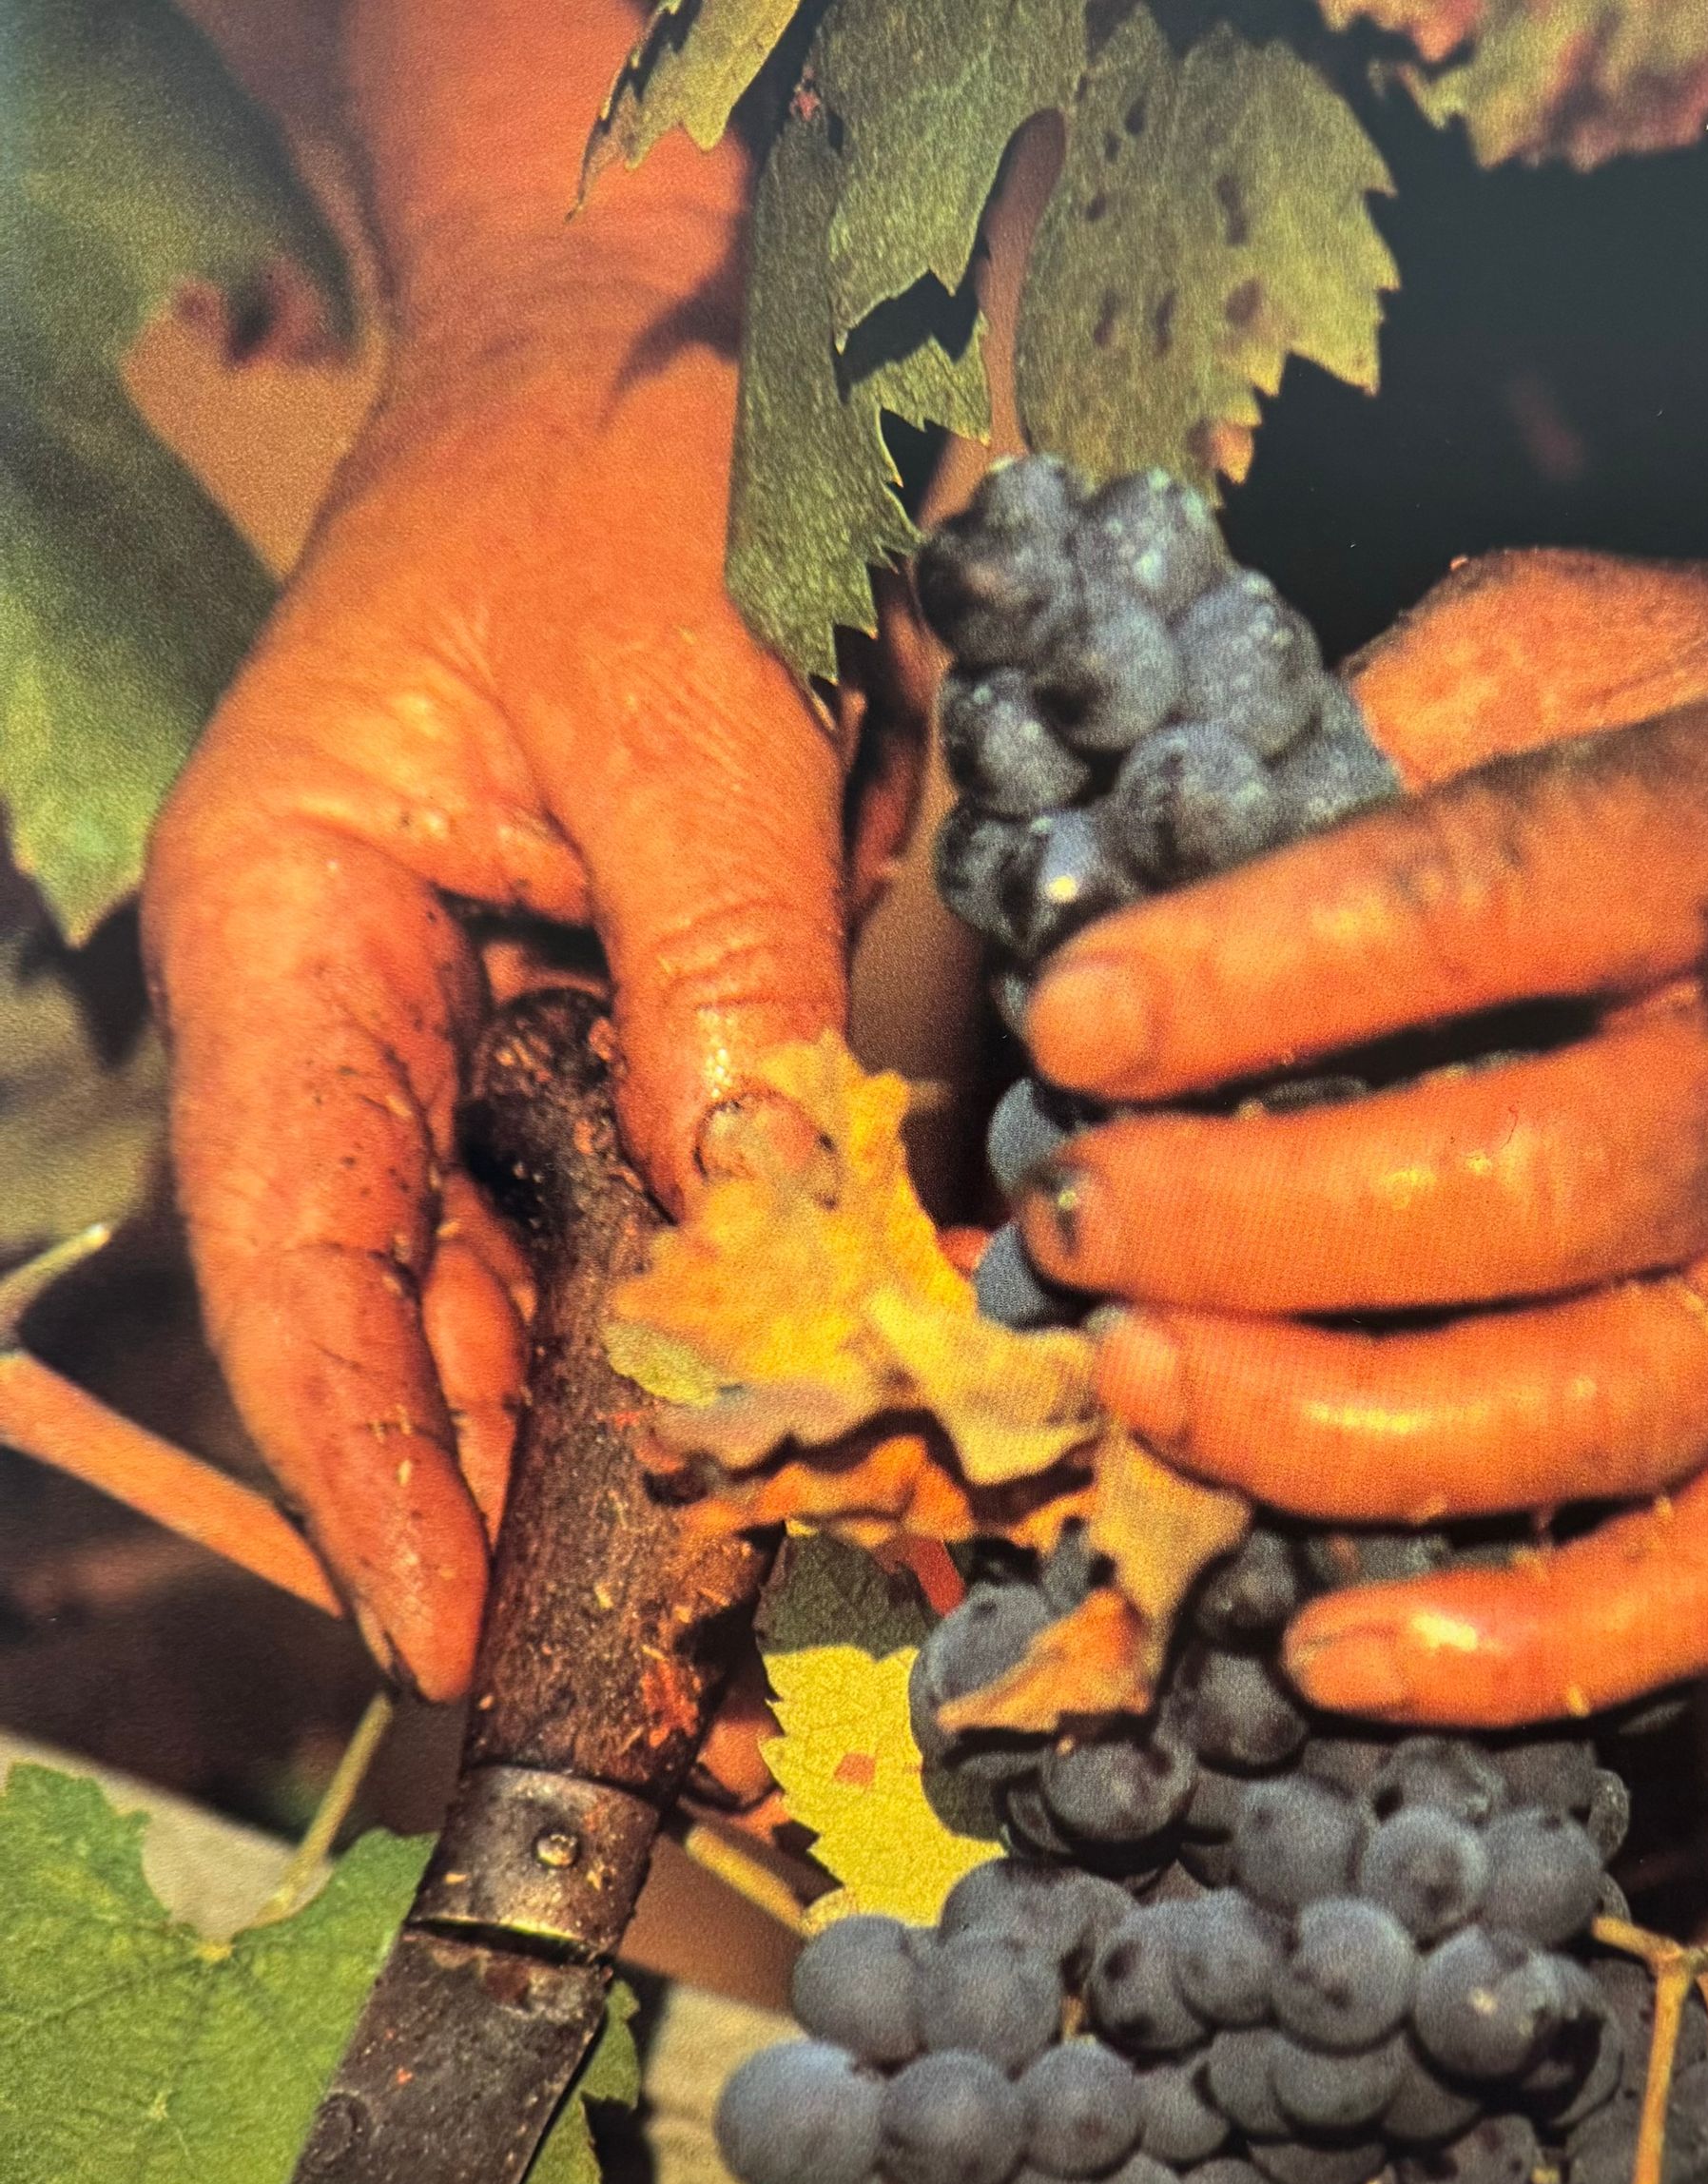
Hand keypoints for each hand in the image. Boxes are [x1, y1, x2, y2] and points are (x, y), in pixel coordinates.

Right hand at [141, 241, 846, 1702]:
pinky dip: (700, 1331)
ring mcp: (473, 1020)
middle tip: (642, 1708)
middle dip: (512, 1517)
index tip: (454, 1654)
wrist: (655, 316)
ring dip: (616, 1456)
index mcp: (286, 935)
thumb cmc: (619, 462)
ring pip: (520, 1295)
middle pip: (406, 1323)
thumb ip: (722, 982)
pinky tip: (786, 1437)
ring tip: (721, 1632)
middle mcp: (357, 1008)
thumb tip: (766, 1232)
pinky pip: (630, 1216)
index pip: (297, 1269)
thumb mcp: (685, 718)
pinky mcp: (594, 1014)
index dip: (367, 1481)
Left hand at [1014, 548, 1707, 1725]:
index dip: (1255, 974)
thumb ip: (1411, 704)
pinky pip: (1707, 1578)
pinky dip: (1526, 1652)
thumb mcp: (1592, 643)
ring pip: (1596, 1401)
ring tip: (1139, 1384)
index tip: (1072, 1020)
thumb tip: (1156, 814)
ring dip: (1334, 1425)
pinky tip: (1329, 1656)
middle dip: (1254, 1221)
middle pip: (1525, 1183)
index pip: (1476, 902)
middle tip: (1074, 1213)